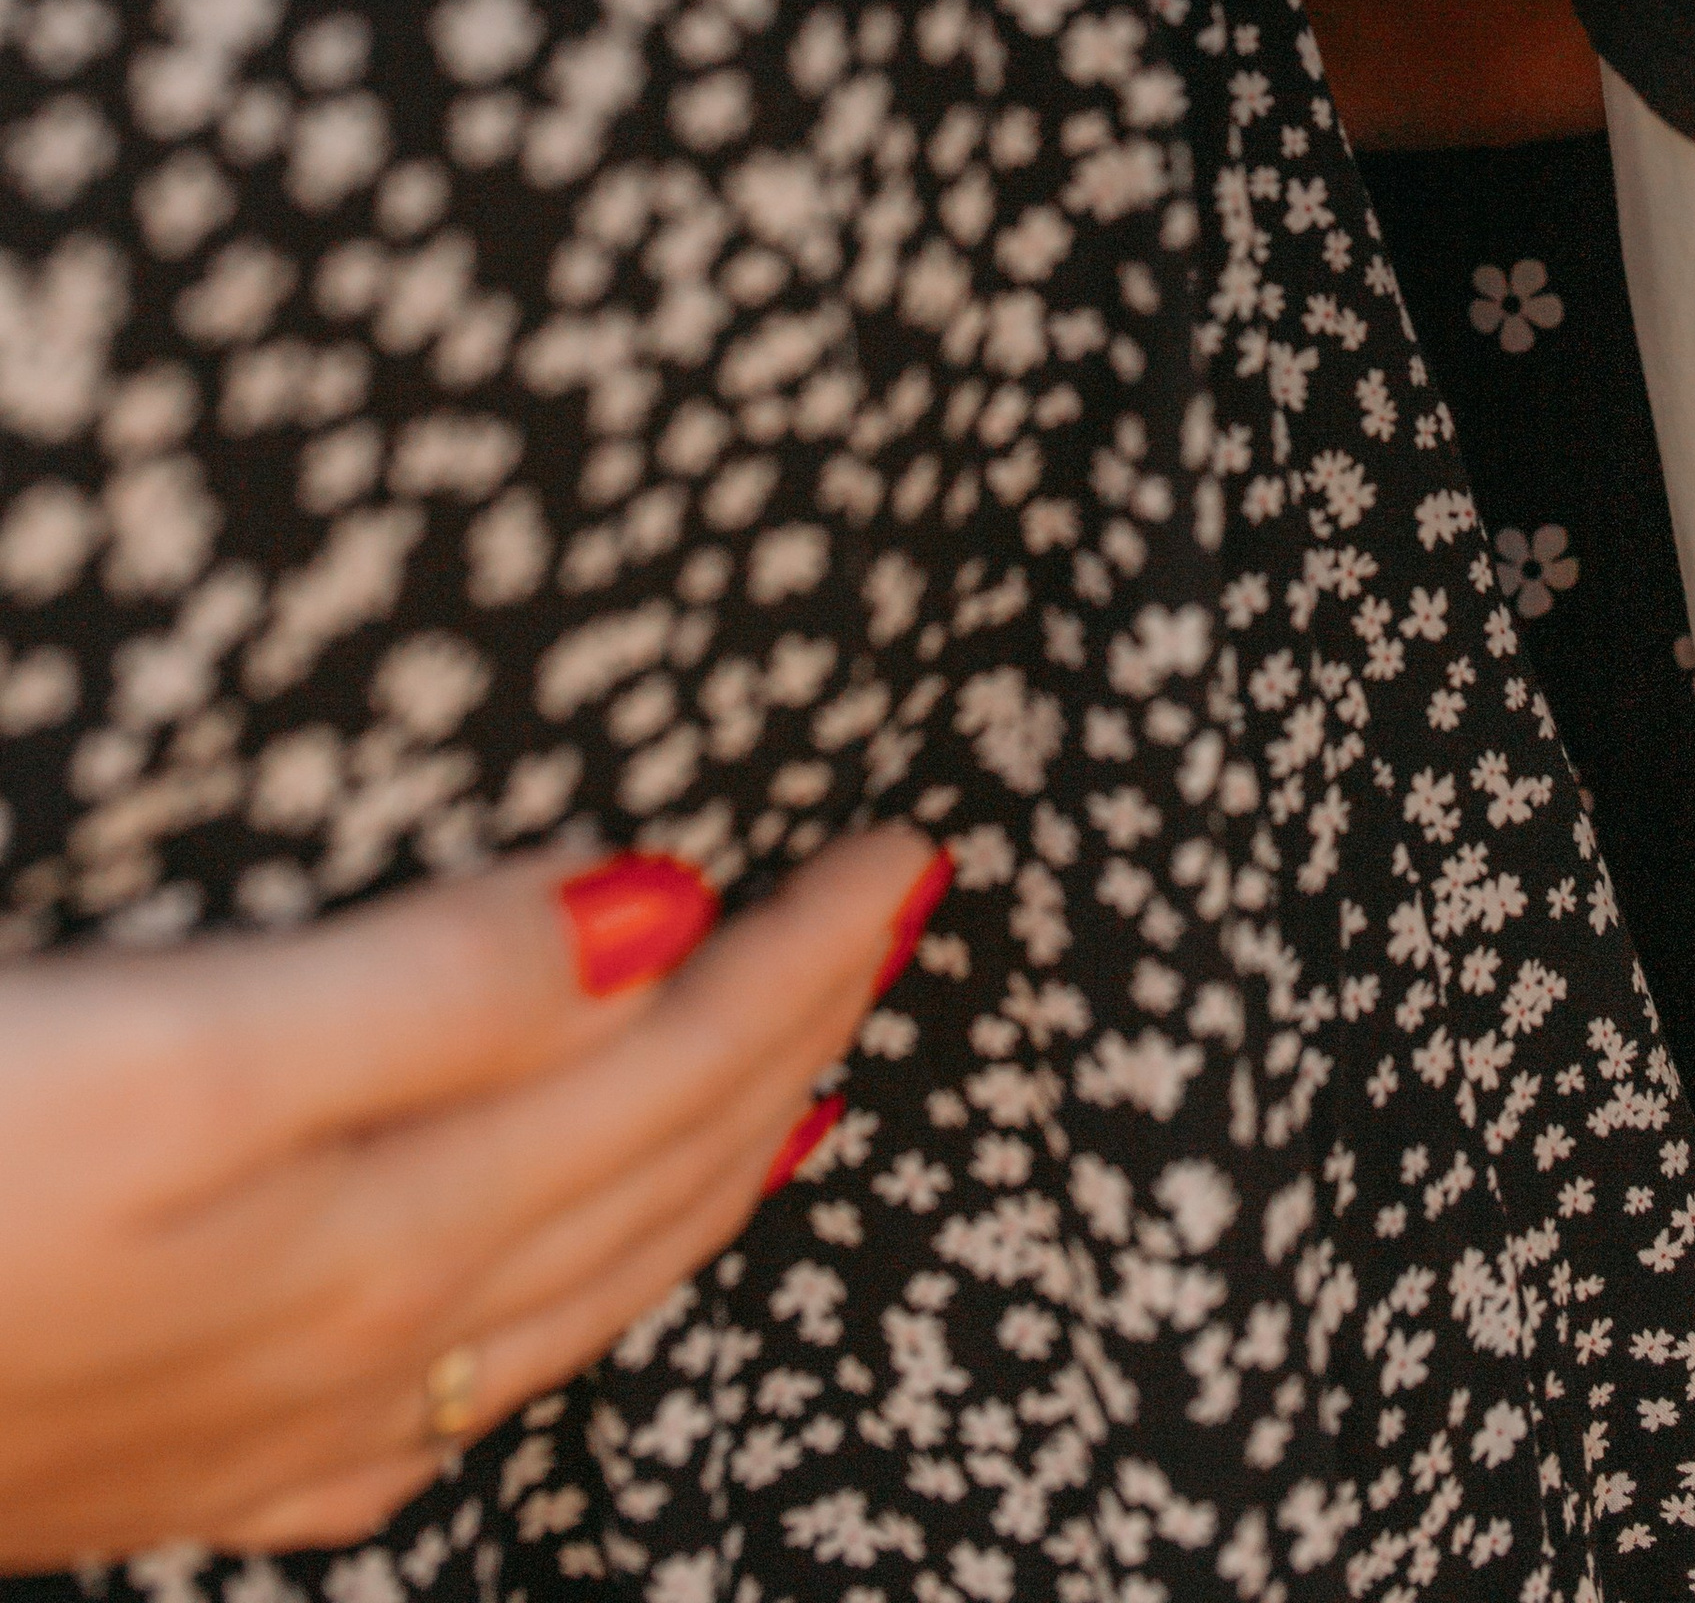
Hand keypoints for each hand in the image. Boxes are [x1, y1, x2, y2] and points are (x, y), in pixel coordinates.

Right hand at [0, 825, 943, 1566]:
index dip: (806, 952)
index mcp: (385, 1227)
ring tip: (809, 1101)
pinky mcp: (176, 1460)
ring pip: (569, 1287)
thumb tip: (660, 915)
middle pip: (652, 1175)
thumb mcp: (166, 1054)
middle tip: (902, 928)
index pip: (676, 1062)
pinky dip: (553, 1310)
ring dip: (708, 1175)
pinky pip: (442, 1395)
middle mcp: (363, 1345)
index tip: (910, 850)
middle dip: (800, 1043)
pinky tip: (545, 1311)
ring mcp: (272, 1424)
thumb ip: (428, 990)